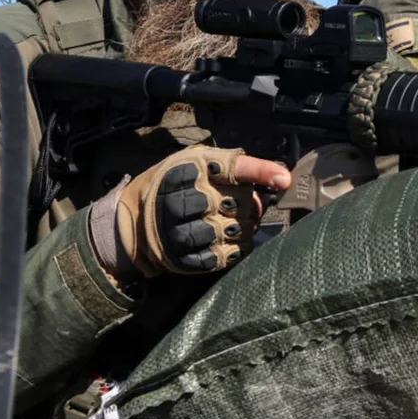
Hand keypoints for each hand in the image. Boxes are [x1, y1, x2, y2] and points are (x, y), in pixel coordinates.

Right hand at [111, 146, 289, 279]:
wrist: (133, 221)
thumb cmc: (174, 185)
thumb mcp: (193, 162)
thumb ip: (231, 166)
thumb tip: (273, 178)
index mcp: (193, 168)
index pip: (235, 167)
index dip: (262, 172)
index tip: (284, 179)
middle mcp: (190, 197)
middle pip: (244, 202)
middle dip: (251, 205)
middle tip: (239, 205)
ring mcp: (187, 230)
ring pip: (239, 230)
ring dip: (245, 228)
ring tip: (231, 222)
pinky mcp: (188, 257)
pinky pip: (229, 254)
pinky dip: (236, 248)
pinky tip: (227, 240)